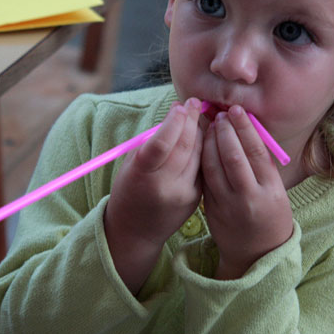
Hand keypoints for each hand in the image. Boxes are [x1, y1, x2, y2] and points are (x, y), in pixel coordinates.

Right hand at [104, 98, 203, 291]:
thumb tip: (176, 116)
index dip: (174, 122)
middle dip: (191, 120)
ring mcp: (183, 194)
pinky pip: (202, 167)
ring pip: (198, 154)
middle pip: (185, 146)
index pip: (163, 143)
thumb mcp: (131, 164)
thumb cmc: (129, 189)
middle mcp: (165, 185)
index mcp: (143, 175)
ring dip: (200, 132)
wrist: (136, 231)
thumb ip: (152, 141)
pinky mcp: (196, 199)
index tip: (179, 105)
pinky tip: (202, 136)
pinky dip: (203, 149)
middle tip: (194, 103)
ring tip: (198, 115)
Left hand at [201, 105, 293, 279]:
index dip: (244, 128)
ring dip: (210, 142)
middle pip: (233, 156)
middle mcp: (249, 197)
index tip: (237, 111)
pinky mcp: (211, 209)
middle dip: (225, 131)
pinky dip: (202, 158)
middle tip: (221, 114)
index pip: (256, 151)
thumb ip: (262, 165)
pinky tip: (202, 144)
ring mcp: (228, 204)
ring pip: (214, 166)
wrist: (257, 254)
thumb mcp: (276, 191)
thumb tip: (246, 129)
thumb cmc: (269, 214)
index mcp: (270, 190)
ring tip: (211, 125)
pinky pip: (205, 178)